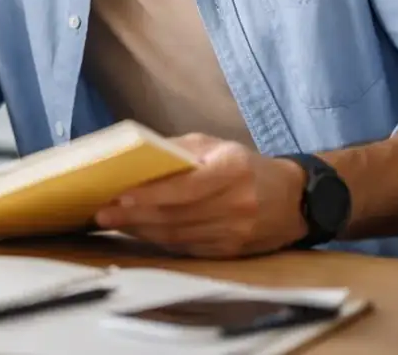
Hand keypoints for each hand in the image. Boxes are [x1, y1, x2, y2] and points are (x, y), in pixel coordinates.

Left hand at [93, 133, 307, 257]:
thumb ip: (178, 150)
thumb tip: (135, 157)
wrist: (294, 198)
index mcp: (233, 170)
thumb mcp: (216, 146)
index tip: (122, 195)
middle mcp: (237, 203)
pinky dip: (159, 241)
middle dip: (135, 216)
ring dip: (141, 231)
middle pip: (177, 215)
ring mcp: (236, 231)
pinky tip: (139, 233)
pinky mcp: (231, 251)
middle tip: (104, 213)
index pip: (187, 187)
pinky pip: (187, 248)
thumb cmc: (245, 166)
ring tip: (113, 223)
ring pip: (178, 236)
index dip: (152, 194)